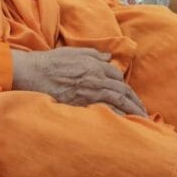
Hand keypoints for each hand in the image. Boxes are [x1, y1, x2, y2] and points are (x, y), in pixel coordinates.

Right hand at [11, 47, 146, 116]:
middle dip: (135, 101)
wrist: (32, 73)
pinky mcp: (80, 104)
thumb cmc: (50, 62)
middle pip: (122, 90)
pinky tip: (124, 124)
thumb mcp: (73, 51)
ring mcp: (88, 92)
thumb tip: (108, 57)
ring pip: (117, 101)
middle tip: (145, 112)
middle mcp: (95, 78)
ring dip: (131, 110)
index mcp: (94, 64)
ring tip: (141, 120)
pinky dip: (116, 117)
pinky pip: (104, 111)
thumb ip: (93, 54)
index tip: (131, 96)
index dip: (126, 86)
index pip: (117, 76)